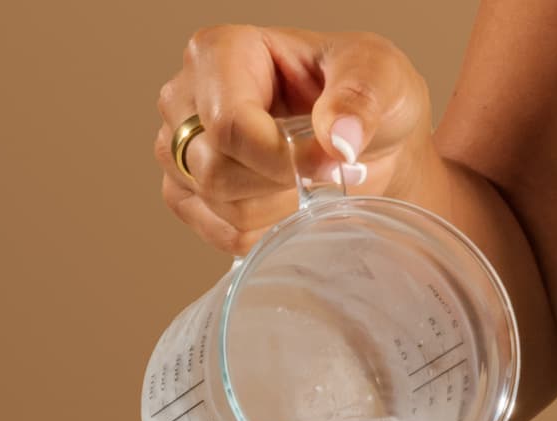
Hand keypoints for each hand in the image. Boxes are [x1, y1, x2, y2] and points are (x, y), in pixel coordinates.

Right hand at [153, 26, 440, 254]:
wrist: (364, 135)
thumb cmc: (363, 92)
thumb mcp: (380, 74)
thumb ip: (361, 97)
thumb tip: (338, 137)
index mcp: (220, 52)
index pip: (230, 124)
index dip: (284, 157)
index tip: (334, 160)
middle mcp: (184, 98)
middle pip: (215, 169)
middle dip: (283, 182)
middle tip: (328, 169)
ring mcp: (176, 149)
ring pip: (217, 203)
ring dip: (279, 205)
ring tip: (310, 180)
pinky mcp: (184, 193)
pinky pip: (218, 232)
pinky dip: (265, 229)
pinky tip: (288, 200)